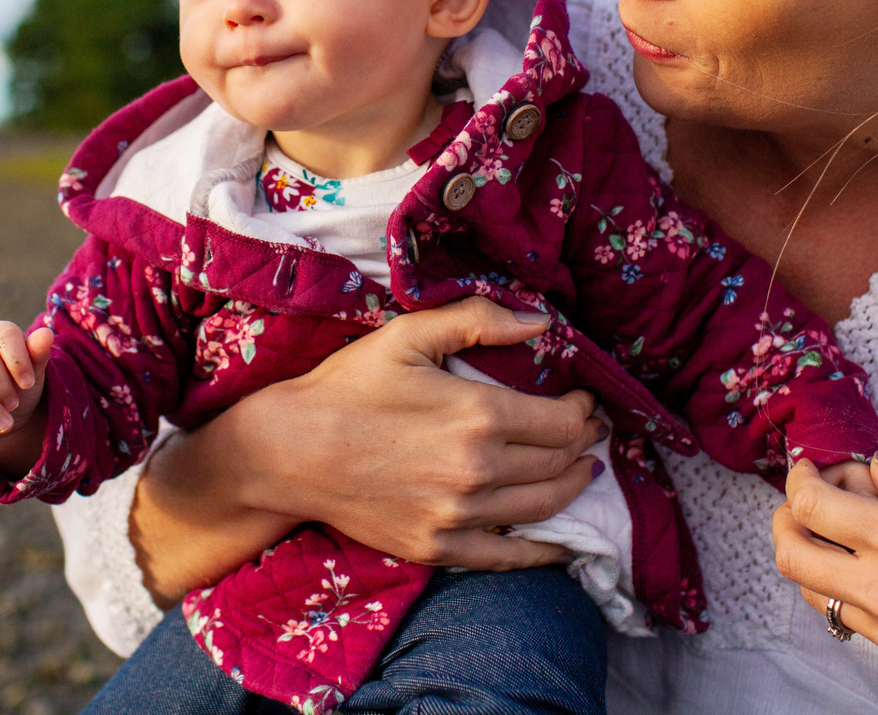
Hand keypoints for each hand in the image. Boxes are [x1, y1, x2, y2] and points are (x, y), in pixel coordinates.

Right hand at [0, 320, 55, 454]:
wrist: (1, 415)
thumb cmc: (18, 386)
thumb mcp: (32, 374)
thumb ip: (38, 355)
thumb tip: (47, 334)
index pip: (6, 334)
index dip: (18, 359)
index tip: (29, 384)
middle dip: (0, 383)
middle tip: (14, 405)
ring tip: (4, 423)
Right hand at [135, 296, 608, 601]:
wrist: (289, 450)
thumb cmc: (347, 386)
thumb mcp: (408, 335)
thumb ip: (477, 320)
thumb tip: (541, 322)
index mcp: (477, 416)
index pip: (562, 423)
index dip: (584, 412)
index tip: (585, 402)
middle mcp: (477, 471)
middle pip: (558, 464)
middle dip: (583, 446)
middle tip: (588, 432)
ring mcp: (458, 516)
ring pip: (542, 508)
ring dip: (571, 488)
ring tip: (579, 472)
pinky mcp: (436, 547)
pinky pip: (507, 557)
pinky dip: (542, 550)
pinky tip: (558, 540)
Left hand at [773, 456, 877, 714]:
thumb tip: (873, 473)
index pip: (812, 506)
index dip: (800, 479)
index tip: (810, 465)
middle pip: (790, 552)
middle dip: (785, 517)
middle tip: (808, 496)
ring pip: (811, 591)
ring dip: (809, 556)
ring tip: (840, 531)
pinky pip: (848, 619)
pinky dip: (841, 587)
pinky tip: (874, 569)